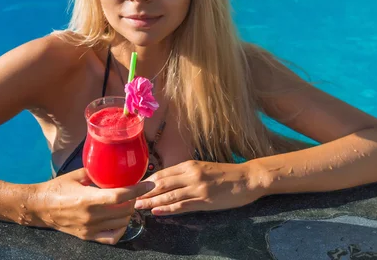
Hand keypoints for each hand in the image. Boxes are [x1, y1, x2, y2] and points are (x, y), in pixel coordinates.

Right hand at [28, 168, 153, 244]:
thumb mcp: (77, 175)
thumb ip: (95, 172)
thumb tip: (112, 165)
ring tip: (126, 203)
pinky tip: (119, 219)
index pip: (120, 196)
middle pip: (124, 210)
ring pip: (121, 223)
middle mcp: (91, 216)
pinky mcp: (87, 236)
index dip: (137, 190)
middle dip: (133, 200)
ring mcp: (90, 228)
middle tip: (133, 191)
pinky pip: (112, 237)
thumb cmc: (57, 188)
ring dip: (128, 213)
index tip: (149, 184)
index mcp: (88, 199)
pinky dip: (120, 229)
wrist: (40, 207)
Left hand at [134, 160, 262, 215]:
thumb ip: (187, 173)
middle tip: (129, 198)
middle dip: (144, 192)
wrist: (248, 178)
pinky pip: (182, 204)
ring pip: (168, 194)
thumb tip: (168, 180)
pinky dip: (167, 208)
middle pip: (161, 183)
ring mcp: (197, 187)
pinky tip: (156, 211)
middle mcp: (191, 174)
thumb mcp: (203, 168)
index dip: (146, 181)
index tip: (134, 187)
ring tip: (137, 206)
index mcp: (189, 165)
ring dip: (151, 201)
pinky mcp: (204, 200)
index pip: (162, 173)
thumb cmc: (226, 174)